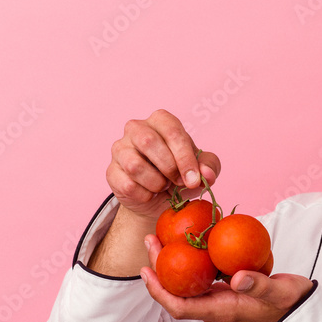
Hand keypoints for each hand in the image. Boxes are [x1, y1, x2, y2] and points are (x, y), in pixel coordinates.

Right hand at [106, 109, 220, 220]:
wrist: (159, 200)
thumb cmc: (180, 175)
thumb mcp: (201, 170)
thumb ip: (210, 167)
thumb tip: (207, 174)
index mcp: (161, 121)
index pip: (172, 131)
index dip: (184, 158)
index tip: (193, 180)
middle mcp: (136, 128)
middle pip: (148, 141)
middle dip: (169, 167)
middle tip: (178, 182)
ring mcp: (120, 148)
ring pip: (134, 165)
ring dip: (155, 182)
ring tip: (162, 186)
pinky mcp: (111, 171)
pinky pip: (126, 184)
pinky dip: (144, 194)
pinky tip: (149, 193)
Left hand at [140, 234, 313, 321]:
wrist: (303, 311)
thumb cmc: (293, 304)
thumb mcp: (281, 292)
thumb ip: (260, 285)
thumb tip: (236, 278)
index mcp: (223, 312)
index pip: (181, 308)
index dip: (160, 292)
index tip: (146, 272)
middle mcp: (216, 310)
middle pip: (178, 294)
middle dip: (160, 270)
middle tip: (151, 241)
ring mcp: (220, 303)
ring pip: (188, 286)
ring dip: (173, 265)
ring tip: (164, 239)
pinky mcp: (227, 294)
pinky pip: (202, 280)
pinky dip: (192, 263)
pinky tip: (193, 244)